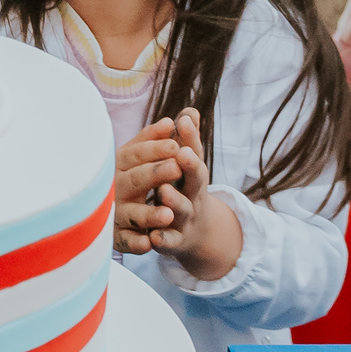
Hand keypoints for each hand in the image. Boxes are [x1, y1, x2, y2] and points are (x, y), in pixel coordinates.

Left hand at [115, 111, 242, 281]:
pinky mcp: (175, 241)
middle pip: (196, 180)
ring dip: (174, 201)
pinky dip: (162, 239)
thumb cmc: (186, 188)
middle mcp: (193, 194)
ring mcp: (186, 218)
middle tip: (182, 154)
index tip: (184, 120)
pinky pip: (169, 241)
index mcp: (193, 173)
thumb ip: (188, 139)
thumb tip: (190, 110)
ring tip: (164, 191)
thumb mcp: (188, 165)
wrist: (197, 233)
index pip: (194, 151)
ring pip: (182, 210)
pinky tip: (153, 237)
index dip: (190, 137)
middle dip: (190, 166)